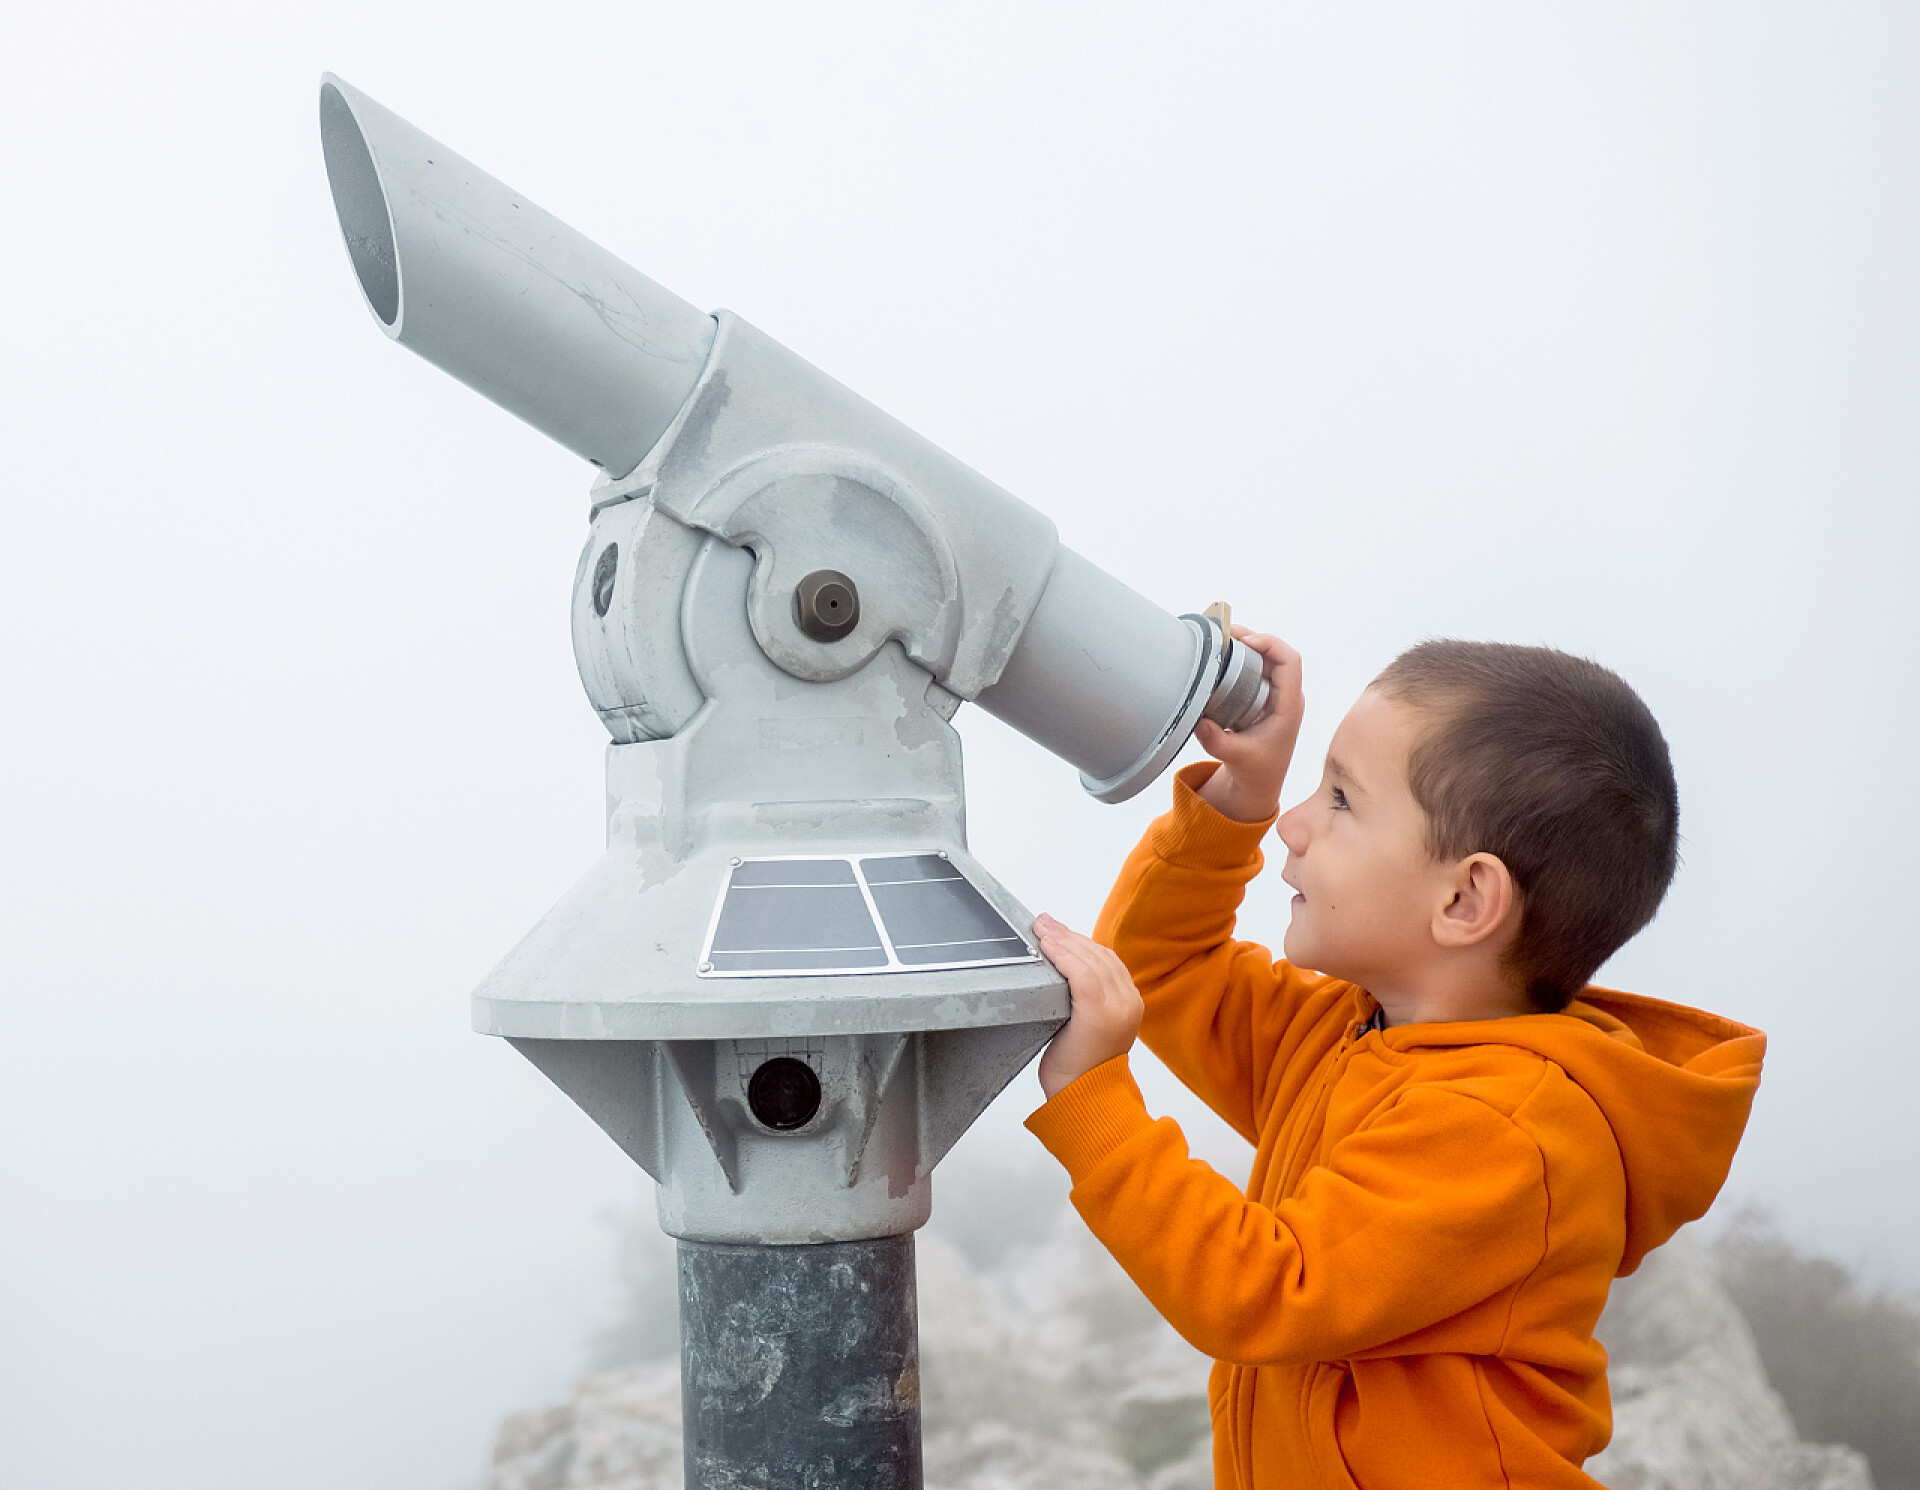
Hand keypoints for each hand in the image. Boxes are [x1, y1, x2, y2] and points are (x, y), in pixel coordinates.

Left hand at [1033, 913, 1143, 1099]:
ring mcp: (1117, 1007)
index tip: (1058, 931)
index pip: (1106, 961)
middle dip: (1068, 935)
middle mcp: (1128, 1002)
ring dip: (1062, 940)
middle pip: (1098, 955)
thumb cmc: (1081, 1070)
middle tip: (1044, 923)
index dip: (1081, 942)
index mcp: (1129, 1004)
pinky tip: (1047, 946)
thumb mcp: (1088, 1027)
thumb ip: (1085, 1002)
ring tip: (1041, 928)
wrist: (1086, 1100)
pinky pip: (1081, 974)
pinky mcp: (1099, 1013)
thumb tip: (1060, 974)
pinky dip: (1063, 955)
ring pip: (1089, 960)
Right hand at [1192, 627, 1302, 822]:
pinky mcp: (1261, 698)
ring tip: (1220, 640)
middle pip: (1276, 653)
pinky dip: (1238, 658)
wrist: (1258, 785)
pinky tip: (1220, 656)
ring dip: (1244, 646)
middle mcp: (1285, 696)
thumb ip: (1218, 742)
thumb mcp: (1237, 758)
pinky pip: (1254, 669)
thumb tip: (1199, 722)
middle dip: (1251, 638)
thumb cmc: (1256, 772)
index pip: (1290, 661)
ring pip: (1265, 659)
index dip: (1269, 644)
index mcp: (1289, 707)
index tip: (1243, 642)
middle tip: (1223, 633)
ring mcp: (1274, 696)